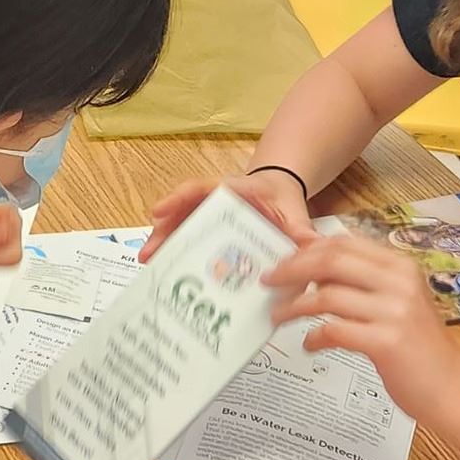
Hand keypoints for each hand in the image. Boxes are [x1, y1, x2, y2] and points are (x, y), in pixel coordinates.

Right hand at [142, 169, 311, 261]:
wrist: (280, 195)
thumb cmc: (282, 200)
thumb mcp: (294, 212)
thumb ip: (301, 230)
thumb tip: (312, 245)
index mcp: (234, 190)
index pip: (201, 189)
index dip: (178, 200)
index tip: (159, 213)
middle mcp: (214, 200)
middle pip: (182, 211)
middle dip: (163, 231)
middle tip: (148, 254)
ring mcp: (207, 214)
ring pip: (179, 225)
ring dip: (163, 243)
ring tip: (148, 264)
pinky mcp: (207, 229)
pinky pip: (186, 237)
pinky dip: (174, 251)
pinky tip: (163, 270)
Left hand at [266, 236, 459, 422]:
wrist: (455, 388)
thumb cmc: (420, 347)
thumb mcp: (395, 301)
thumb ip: (360, 279)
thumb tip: (312, 261)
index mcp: (400, 266)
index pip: (343, 243)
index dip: (306, 248)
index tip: (282, 260)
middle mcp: (399, 282)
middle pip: (330, 261)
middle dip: (291, 269)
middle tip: (269, 282)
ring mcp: (395, 312)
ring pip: (327, 296)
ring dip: (294, 306)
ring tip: (277, 316)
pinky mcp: (387, 343)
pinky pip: (335, 331)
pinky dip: (315, 337)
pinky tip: (309, 344)